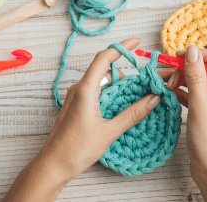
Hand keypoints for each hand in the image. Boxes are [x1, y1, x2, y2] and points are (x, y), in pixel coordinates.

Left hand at [40, 37, 163, 178]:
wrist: (52, 164)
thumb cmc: (76, 149)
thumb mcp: (110, 131)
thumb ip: (133, 113)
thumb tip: (154, 98)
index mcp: (85, 89)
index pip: (104, 58)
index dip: (121, 47)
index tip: (137, 41)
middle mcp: (79, 89)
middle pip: (105, 69)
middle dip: (126, 70)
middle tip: (146, 77)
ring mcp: (76, 97)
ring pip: (101, 81)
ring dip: (119, 84)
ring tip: (139, 92)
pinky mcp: (76, 105)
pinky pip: (96, 91)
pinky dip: (111, 93)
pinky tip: (122, 103)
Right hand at [165, 45, 206, 201]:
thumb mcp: (200, 108)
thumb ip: (195, 77)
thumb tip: (191, 50)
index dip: (201, 54)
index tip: (180, 57)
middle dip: (186, 68)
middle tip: (167, 74)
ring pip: (199, 80)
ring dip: (181, 79)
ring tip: (163, 83)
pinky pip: (195, 92)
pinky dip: (181, 90)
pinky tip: (168, 92)